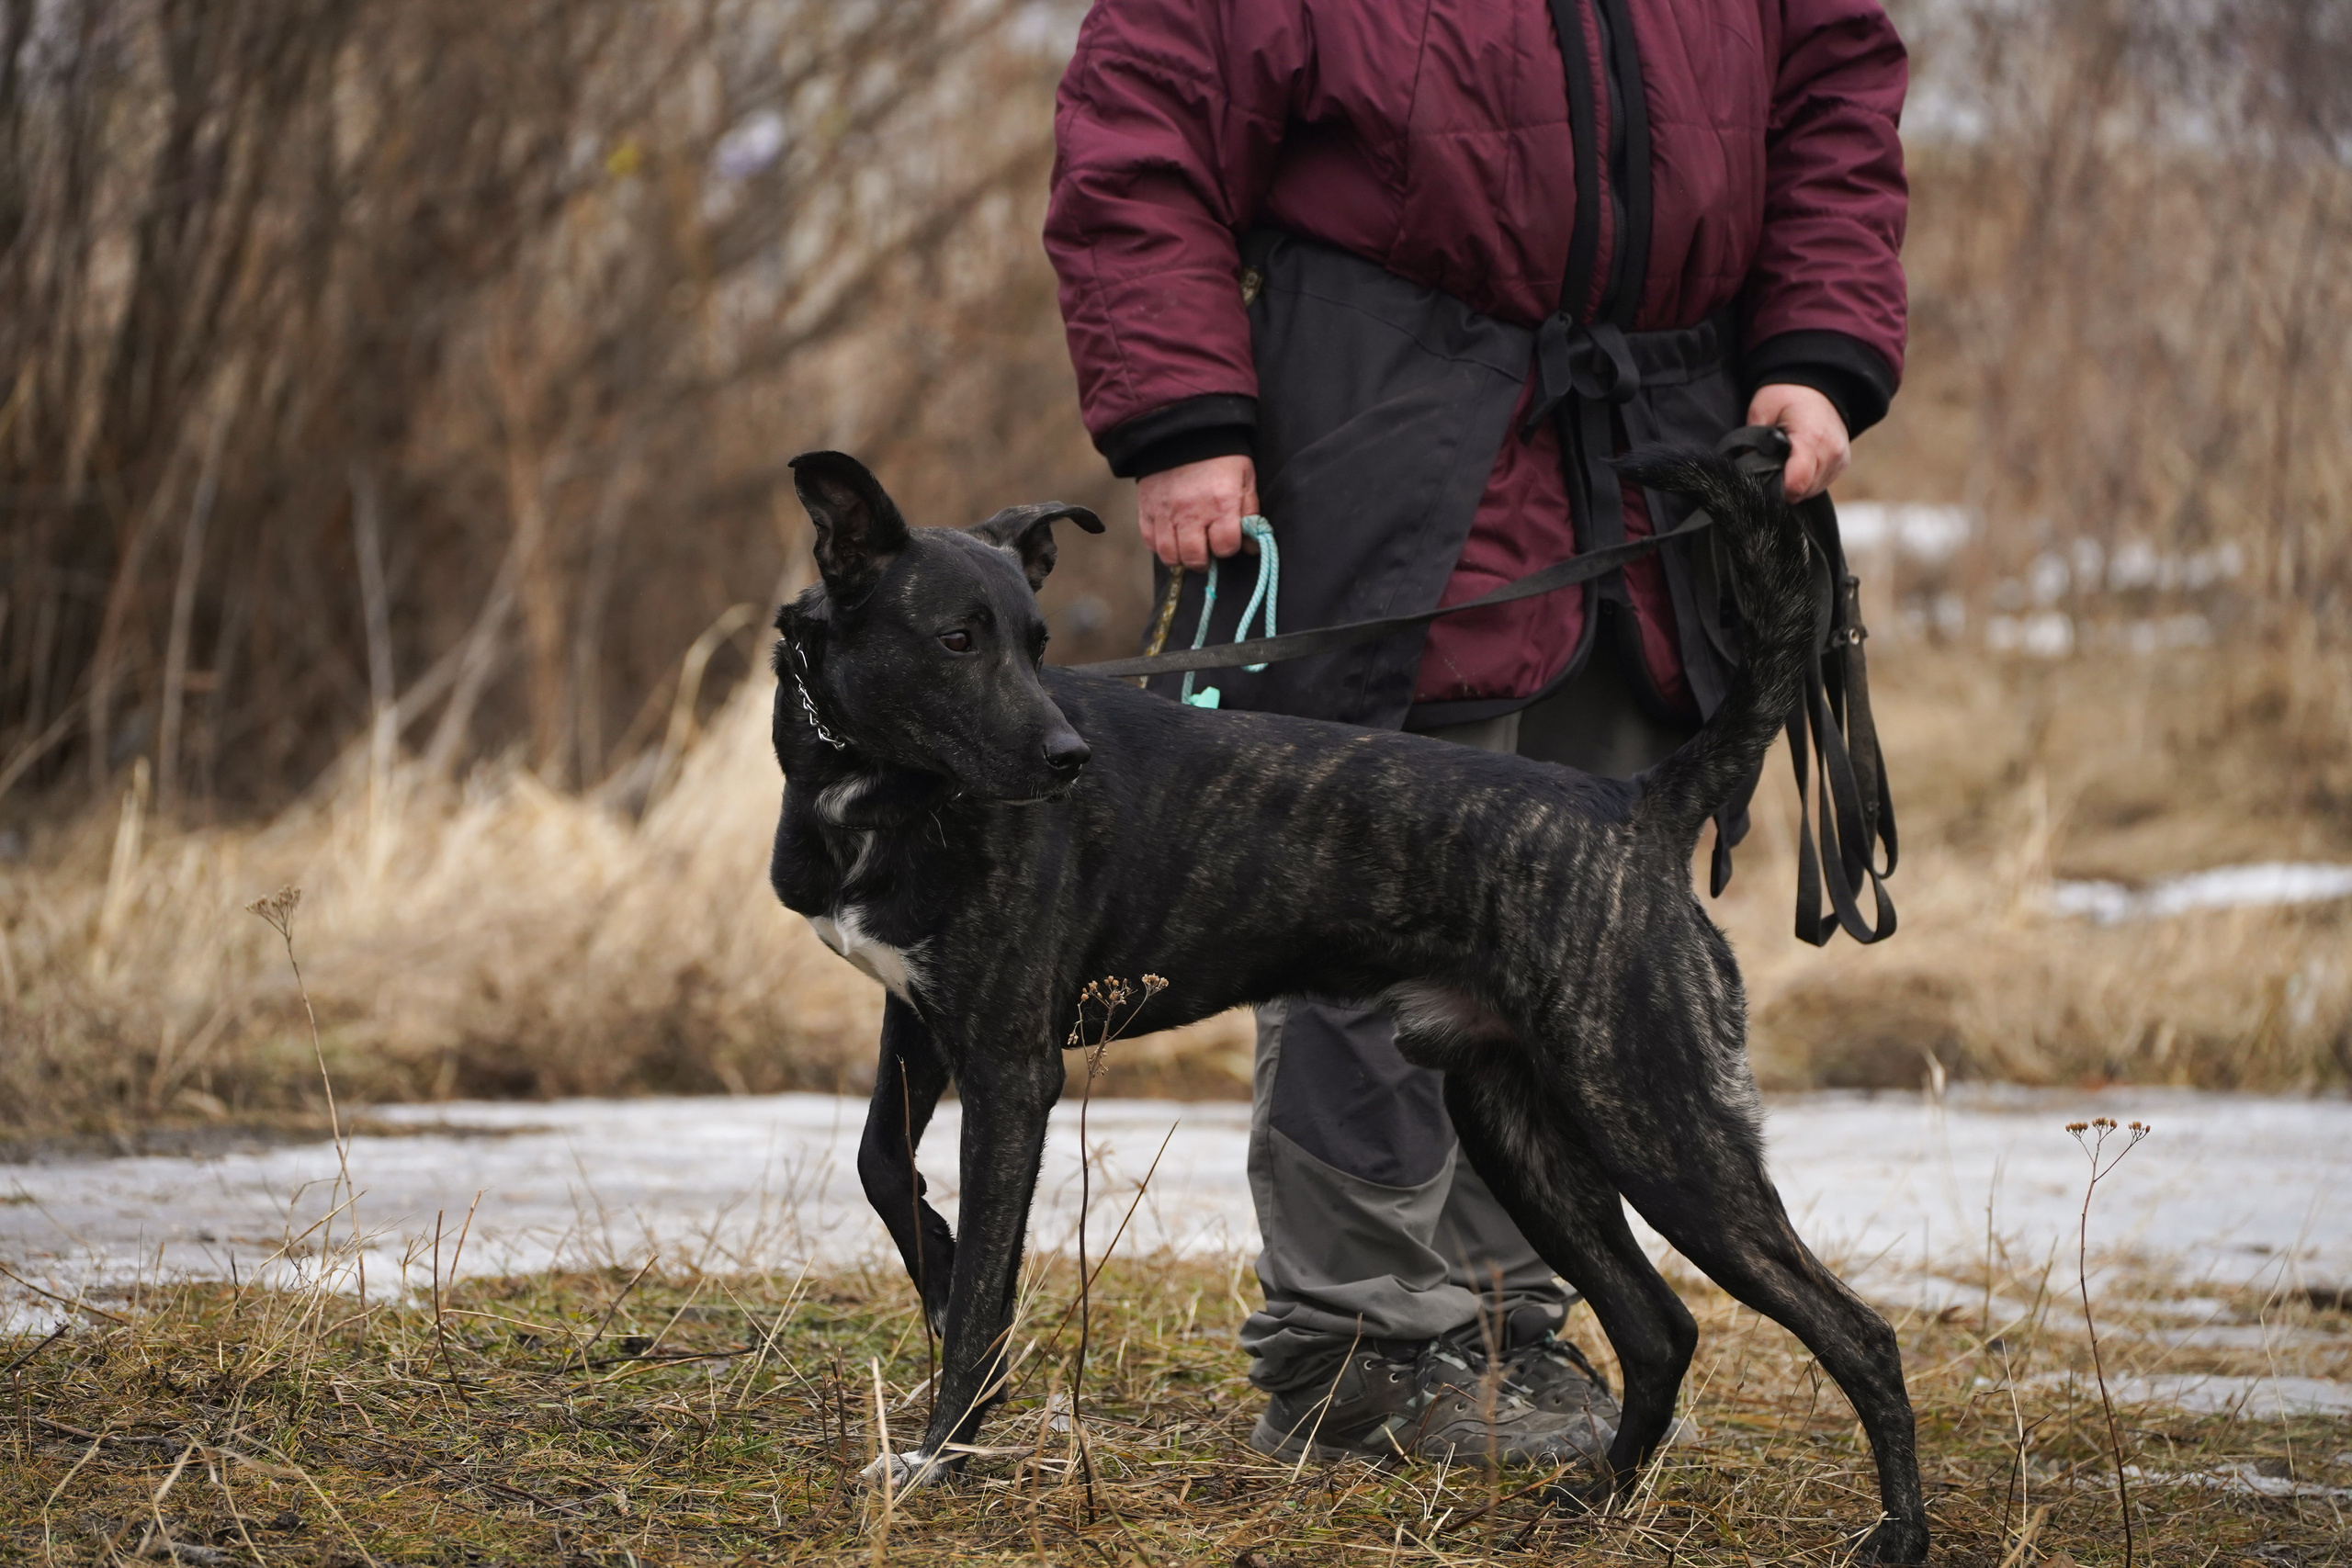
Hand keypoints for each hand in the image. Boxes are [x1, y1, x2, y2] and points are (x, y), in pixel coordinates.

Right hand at [1136, 454, 1256, 569]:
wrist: (1183, 429)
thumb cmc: (1221, 455)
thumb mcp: (1245, 479)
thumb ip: (1250, 513)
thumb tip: (1252, 547)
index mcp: (1221, 504)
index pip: (1225, 547)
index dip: (1228, 547)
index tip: (1227, 540)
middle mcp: (1191, 512)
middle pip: (1195, 557)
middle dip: (1204, 561)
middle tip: (1206, 554)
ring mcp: (1166, 511)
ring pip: (1169, 555)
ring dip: (1181, 558)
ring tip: (1187, 550)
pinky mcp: (1147, 508)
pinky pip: (1149, 540)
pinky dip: (1159, 546)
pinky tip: (1170, 538)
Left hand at [1746, 383, 1849, 500]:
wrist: (1818, 384)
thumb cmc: (1788, 395)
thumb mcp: (1762, 410)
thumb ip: (1752, 442)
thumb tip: (1746, 469)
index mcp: (1811, 439)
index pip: (1795, 484)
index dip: (1775, 490)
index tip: (1763, 481)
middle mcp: (1831, 452)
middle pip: (1802, 492)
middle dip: (1782, 486)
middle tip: (1771, 466)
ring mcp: (1839, 459)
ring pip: (1811, 491)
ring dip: (1795, 484)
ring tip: (1785, 461)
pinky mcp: (1842, 463)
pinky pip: (1821, 484)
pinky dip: (1807, 479)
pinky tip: (1798, 463)